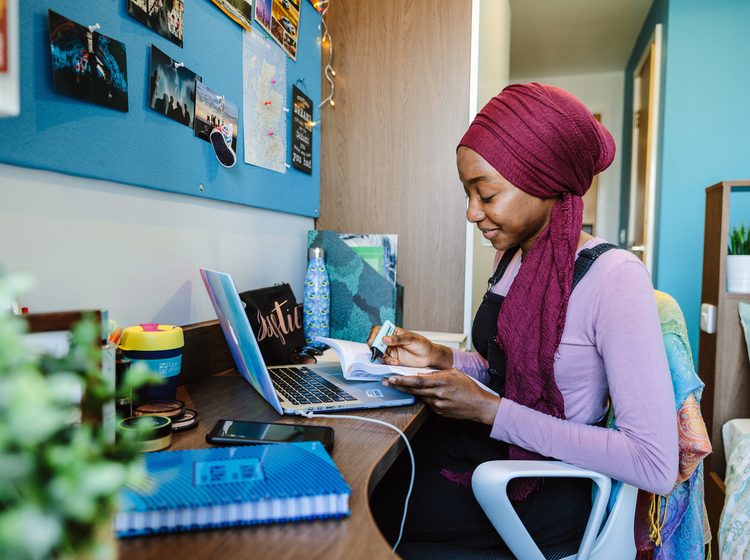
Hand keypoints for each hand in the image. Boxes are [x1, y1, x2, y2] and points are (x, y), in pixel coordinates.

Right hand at [367, 326, 451, 369]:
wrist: (429, 356)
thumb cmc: (422, 344)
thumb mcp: (411, 339)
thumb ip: (398, 339)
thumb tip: (384, 338)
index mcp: (393, 332)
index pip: (379, 330)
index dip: (373, 335)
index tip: (373, 341)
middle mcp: (390, 341)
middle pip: (376, 342)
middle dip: (375, 348)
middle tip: (378, 352)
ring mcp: (391, 351)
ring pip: (379, 353)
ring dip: (382, 357)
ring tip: (392, 359)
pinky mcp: (393, 359)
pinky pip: (386, 361)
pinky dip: (388, 362)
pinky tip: (396, 362)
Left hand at [383, 369, 500, 424]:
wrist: (479, 406)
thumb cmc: (469, 388)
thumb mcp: (454, 373)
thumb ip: (437, 373)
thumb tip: (423, 373)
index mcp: (441, 381)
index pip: (417, 381)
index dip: (402, 380)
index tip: (392, 378)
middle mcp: (438, 394)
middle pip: (414, 390)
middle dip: (399, 386)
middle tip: (386, 382)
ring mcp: (437, 405)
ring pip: (419, 397)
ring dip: (408, 392)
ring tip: (398, 386)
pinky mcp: (438, 412)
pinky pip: (427, 403)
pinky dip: (423, 398)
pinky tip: (420, 394)